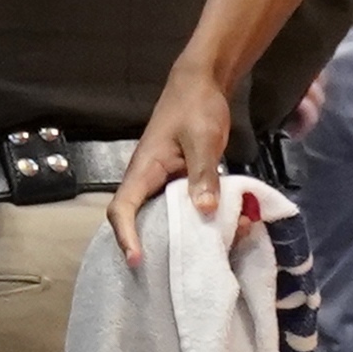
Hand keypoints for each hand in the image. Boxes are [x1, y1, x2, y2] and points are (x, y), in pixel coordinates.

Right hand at [107, 53, 245, 257]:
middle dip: (159, 246)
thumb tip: (205, 209)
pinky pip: (188, 208)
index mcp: (144, 170)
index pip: (122, 209)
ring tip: (218, 248)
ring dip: (190, 235)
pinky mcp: (183, 183)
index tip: (136, 259)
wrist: (203, 85)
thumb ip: (203, 174)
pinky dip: (205, 220)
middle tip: (182, 267)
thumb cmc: (196, 106)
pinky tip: (231, 226)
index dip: (125, 235)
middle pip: (142, 222)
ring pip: (169, 218)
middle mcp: (150, 181)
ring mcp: (166, 183)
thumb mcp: (203, 139)